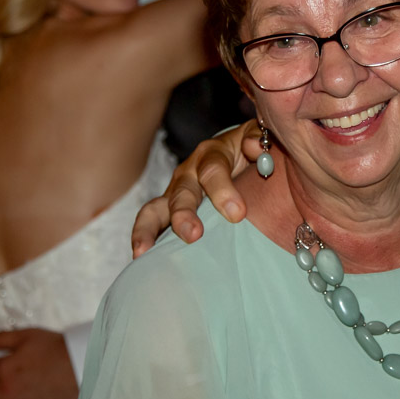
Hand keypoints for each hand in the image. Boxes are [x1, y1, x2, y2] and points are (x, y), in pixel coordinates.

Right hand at [131, 125, 250, 255]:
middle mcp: (188, 173)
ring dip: (148, 230)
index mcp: (212, 154)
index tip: (237, 214)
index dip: (223, 191)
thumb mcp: (258, 138)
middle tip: (193, 235)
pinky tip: (140, 260)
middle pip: (181, 194)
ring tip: (143, 252)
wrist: (239, 155)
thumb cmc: (252, 152)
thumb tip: (255, 148)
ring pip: (154, 210)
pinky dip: (143, 240)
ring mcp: (175, 194)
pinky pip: (150, 225)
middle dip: (184, 214)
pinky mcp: (168, 213)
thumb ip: (259, 138)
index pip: (213, 170)